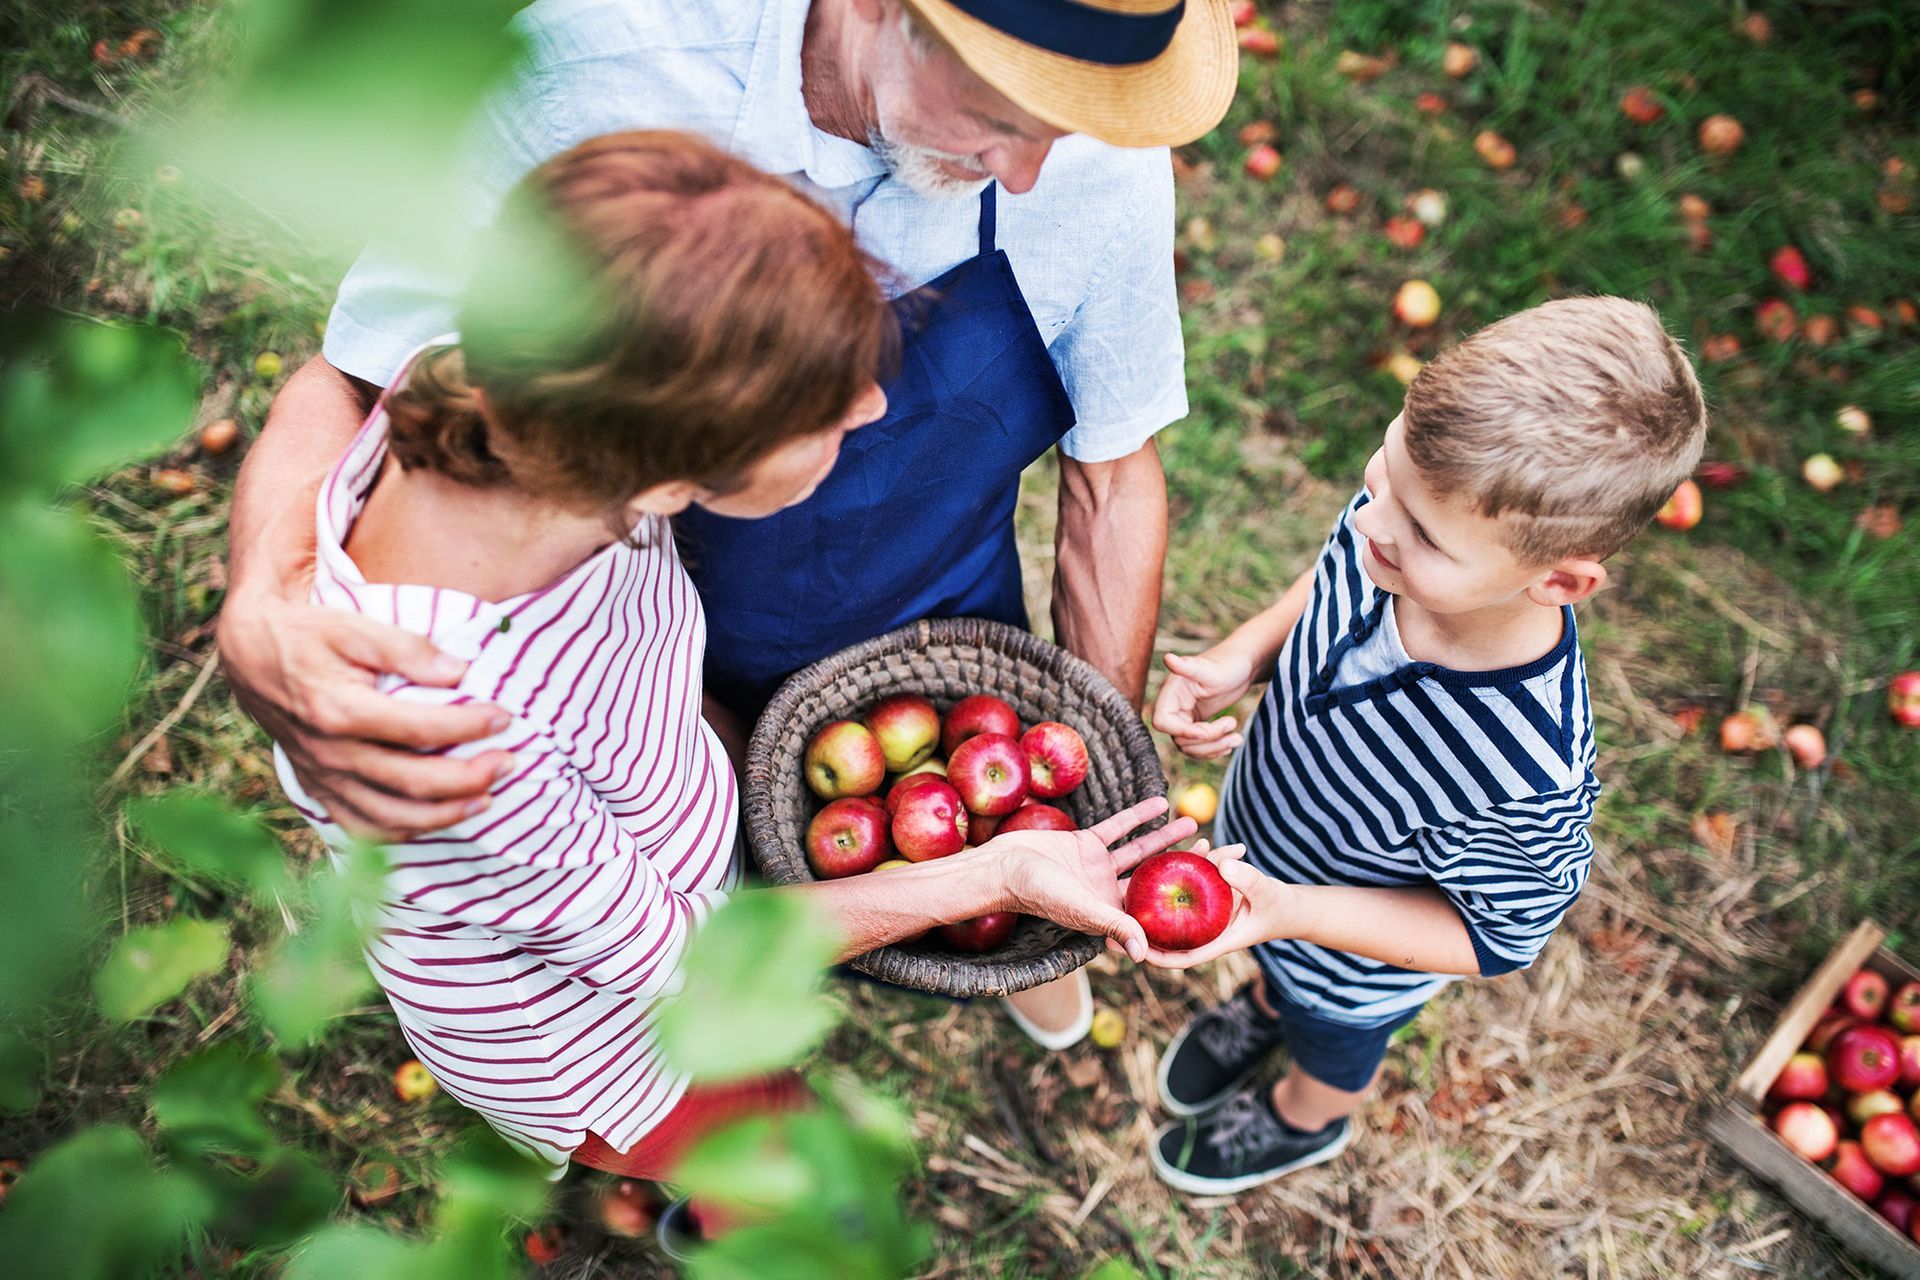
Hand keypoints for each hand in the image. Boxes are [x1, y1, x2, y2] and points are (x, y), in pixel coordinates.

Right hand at [218, 588, 513, 838]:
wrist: (249, 654)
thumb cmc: (309, 634)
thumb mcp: (354, 626)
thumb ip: (407, 648)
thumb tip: (459, 671)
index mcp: (338, 710)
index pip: (418, 729)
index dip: (468, 726)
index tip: (504, 717)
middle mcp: (330, 752)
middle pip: (411, 783)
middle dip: (469, 778)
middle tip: (508, 762)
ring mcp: (323, 777)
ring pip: (390, 818)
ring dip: (445, 815)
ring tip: (487, 799)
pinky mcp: (319, 789)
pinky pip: (364, 827)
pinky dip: (405, 832)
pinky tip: (439, 817)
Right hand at [988, 796, 1198, 962]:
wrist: (1003, 867)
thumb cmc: (1037, 893)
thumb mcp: (1080, 908)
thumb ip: (1114, 925)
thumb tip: (1144, 955)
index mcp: (1111, 913)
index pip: (1155, 909)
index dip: (1183, 902)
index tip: (1213, 891)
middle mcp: (1108, 891)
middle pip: (1154, 879)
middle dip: (1183, 867)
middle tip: (1215, 854)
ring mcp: (1097, 867)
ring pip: (1140, 851)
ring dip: (1166, 838)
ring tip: (1194, 823)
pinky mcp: (1086, 844)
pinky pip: (1118, 828)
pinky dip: (1138, 816)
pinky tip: (1160, 803)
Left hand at [1122, 843, 1300, 969]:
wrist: (1291, 905)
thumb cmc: (1281, 908)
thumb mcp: (1267, 894)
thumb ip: (1247, 879)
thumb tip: (1222, 863)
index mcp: (1213, 940)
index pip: (1178, 955)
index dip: (1151, 955)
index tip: (1127, 948)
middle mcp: (1203, 927)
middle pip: (1166, 931)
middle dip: (1140, 924)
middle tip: (1112, 912)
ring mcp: (1204, 910)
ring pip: (1176, 900)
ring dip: (1162, 887)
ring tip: (1144, 871)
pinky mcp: (1209, 892)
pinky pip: (1192, 879)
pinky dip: (1190, 865)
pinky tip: (1196, 844)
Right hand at [1151, 649, 1253, 759]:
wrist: (1241, 668)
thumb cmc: (1226, 664)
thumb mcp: (1209, 669)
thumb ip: (1188, 668)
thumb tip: (1168, 657)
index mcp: (1171, 693)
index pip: (1162, 722)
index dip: (1181, 731)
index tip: (1205, 731)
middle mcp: (1174, 708)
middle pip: (1179, 739)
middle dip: (1207, 738)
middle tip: (1232, 723)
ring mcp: (1184, 719)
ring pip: (1189, 748)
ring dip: (1215, 748)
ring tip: (1238, 738)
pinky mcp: (1196, 727)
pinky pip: (1199, 748)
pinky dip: (1215, 749)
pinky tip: (1232, 741)